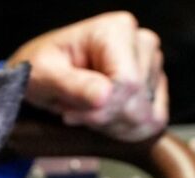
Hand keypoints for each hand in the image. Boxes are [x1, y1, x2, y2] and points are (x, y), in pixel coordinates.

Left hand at [8, 11, 167, 141]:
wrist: (42, 74)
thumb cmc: (40, 68)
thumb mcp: (43, 75)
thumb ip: (71, 85)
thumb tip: (104, 97)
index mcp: (116, 31)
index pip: (127, 83)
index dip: (100, 110)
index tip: (68, 115)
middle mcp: (141, 43)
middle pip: (139, 103)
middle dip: (102, 119)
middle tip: (72, 113)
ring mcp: (151, 64)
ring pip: (146, 116)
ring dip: (109, 125)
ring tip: (83, 112)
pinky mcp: (154, 86)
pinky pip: (153, 122)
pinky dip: (124, 130)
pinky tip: (100, 120)